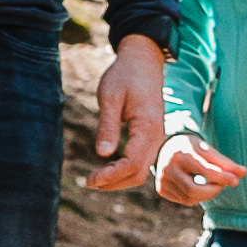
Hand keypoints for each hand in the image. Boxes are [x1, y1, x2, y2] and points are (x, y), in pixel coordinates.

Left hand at [91, 37, 166, 183]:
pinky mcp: (151, 138)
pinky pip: (141, 163)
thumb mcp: (110, 97)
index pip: (131, 164)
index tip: (90, 179)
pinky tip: (107, 170)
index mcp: (148, 127)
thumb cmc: (124, 76)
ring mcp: (157, 139)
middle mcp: (157, 137)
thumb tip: (102, 154)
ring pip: (141, 172)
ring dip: (119, 180)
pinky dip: (125, 172)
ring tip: (95, 179)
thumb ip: (108, 125)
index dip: (110, 176)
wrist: (143, 63)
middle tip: (89, 182)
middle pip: (138, 174)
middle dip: (113, 183)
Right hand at [149, 129, 245, 206]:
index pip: (204, 170)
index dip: (222, 177)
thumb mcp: (206, 149)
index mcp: (180, 154)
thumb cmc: (191, 147)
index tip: (236, 180)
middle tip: (222, 184)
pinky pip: (184, 200)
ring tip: (212, 184)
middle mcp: (167, 168)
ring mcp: (162, 180)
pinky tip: (198, 186)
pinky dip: (196, 196)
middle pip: (194, 190)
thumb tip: (243, 172)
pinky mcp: (161, 189)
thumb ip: (224, 162)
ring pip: (190, 198)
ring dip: (206, 194)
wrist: (166, 147)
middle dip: (213, 190)